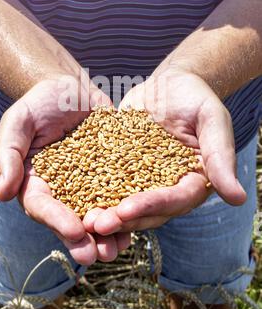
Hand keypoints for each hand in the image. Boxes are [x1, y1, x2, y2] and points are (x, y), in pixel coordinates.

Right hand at [0, 77, 130, 264]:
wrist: (69, 88)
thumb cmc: (38, 104)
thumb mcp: (17, 123)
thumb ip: (8, 155)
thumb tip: (4, 193)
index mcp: (36, 183)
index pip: (43, 207)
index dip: (57, 221)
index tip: (74, 231)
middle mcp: (63, 189)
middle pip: (71, 219)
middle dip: (84, 239)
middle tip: (97, 255)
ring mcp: (89, 182)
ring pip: (98, 212)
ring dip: (109, 233)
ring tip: (120, 246)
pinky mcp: (112, 171)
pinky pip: (121, 192)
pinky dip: (129, 207)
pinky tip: (140, 219)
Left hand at [84, 69, 245, 235]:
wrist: (170, 84)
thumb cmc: (196, 98)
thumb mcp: (212, 120)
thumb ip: (219, 157)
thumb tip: (237, 198)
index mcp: (192, 181)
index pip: (174, 200)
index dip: (152, 205)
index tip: (127, 209)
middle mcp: (167, 187)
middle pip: (146, 210)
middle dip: (121, 219)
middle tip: (96, 224)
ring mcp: (143, 180)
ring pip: (124, 203)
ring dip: (104, 213)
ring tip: (81, 220)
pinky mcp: (122, 169)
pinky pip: (107, 183)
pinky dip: (92, 192)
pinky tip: (71, 197)